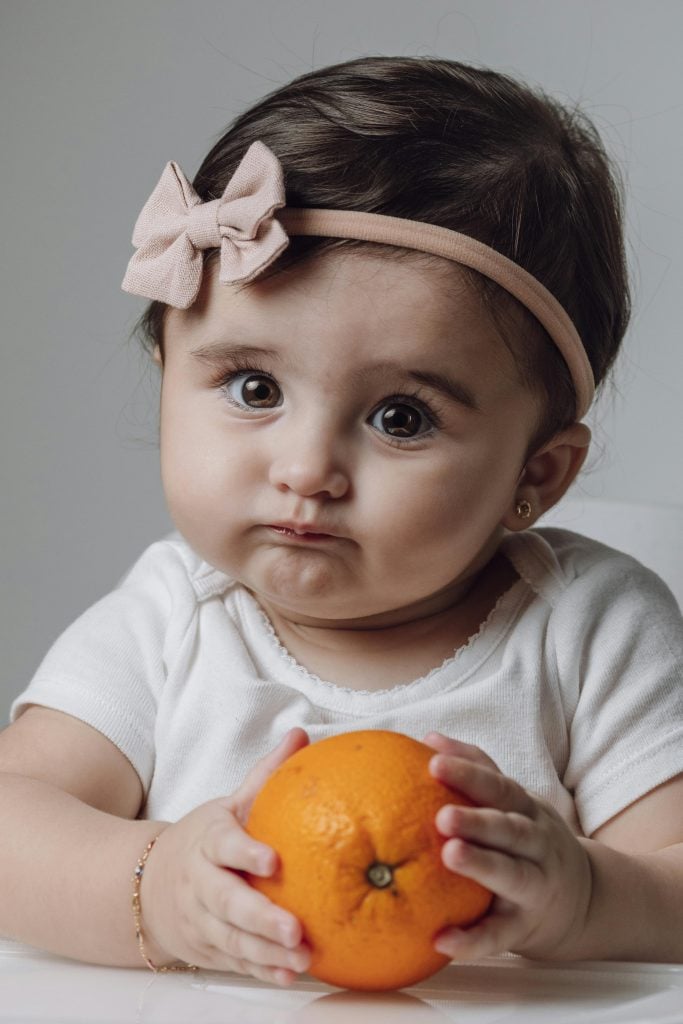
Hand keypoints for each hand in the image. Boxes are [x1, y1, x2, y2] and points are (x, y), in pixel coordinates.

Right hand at [139, 728, 312, 983]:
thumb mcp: (228, 805)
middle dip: (260, 917)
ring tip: (302, 956)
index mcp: (208, 841)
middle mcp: (200, 883)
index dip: (246, 853)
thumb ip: (265, 775)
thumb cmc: (206, 839)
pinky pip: (235, 961)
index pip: (225, 845)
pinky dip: (261, 969)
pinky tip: (289, 973)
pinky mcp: (208, 947)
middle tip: (295, 927)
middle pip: (227, 901)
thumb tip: (299, 736)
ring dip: (266, 951)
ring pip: (231, 938)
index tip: (273, 861)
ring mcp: (201, 919)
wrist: (147, 884)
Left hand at [424, 732, 592, 960]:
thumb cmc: (530, 841)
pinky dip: (472, 940)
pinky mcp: (526, 927)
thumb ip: (478, 770)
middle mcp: (536, 846)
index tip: (434, 762)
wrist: (586, 901)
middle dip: (478, 822)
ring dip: (482, 866)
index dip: (469, 773)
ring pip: (512, 876)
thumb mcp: (515, 804)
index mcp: (526, 811)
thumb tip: (429, 737)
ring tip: (449, 856)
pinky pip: (499, 935)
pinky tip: (441, 940)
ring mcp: (536, 887)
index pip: (499, 787)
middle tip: (443, 816)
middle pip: (510, 829)